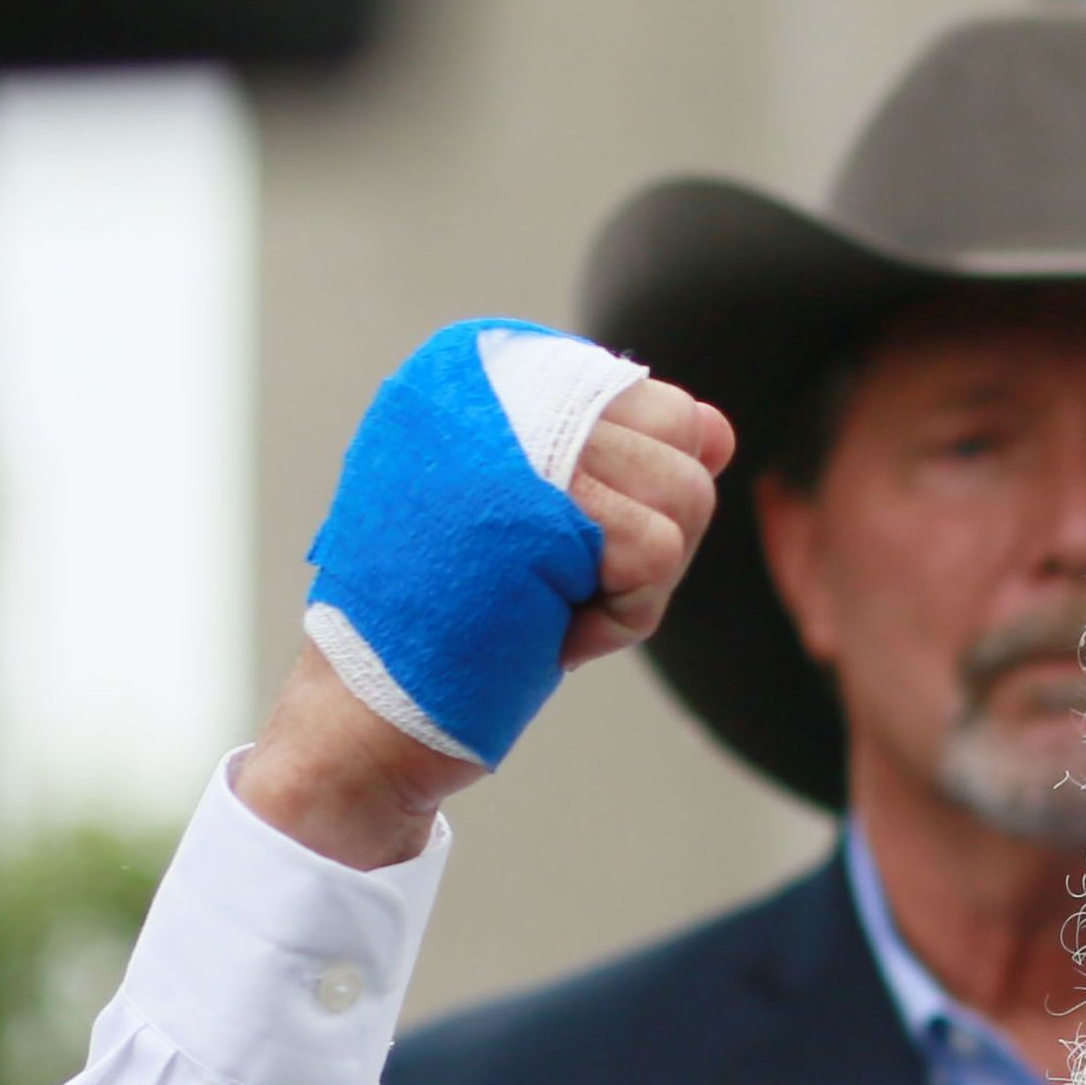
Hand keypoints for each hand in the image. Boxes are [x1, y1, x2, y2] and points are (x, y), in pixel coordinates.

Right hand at [243, 373, 733, 870]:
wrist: (367, 714)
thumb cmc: (455, 623)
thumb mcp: (545, 527)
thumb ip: (626, 465)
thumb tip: (718, 430)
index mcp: (484, 370)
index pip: (659, 405)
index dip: (647, 501)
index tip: (569, 549)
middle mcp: (493, 379)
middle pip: (682, 442)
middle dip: (654, 540)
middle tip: (563, 587)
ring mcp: (510, 432)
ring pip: (684, 491)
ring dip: (636, 584)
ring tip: (546, 606)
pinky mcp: (531, 499)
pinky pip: (657, 550)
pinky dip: (621, 617)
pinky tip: (549, 631)